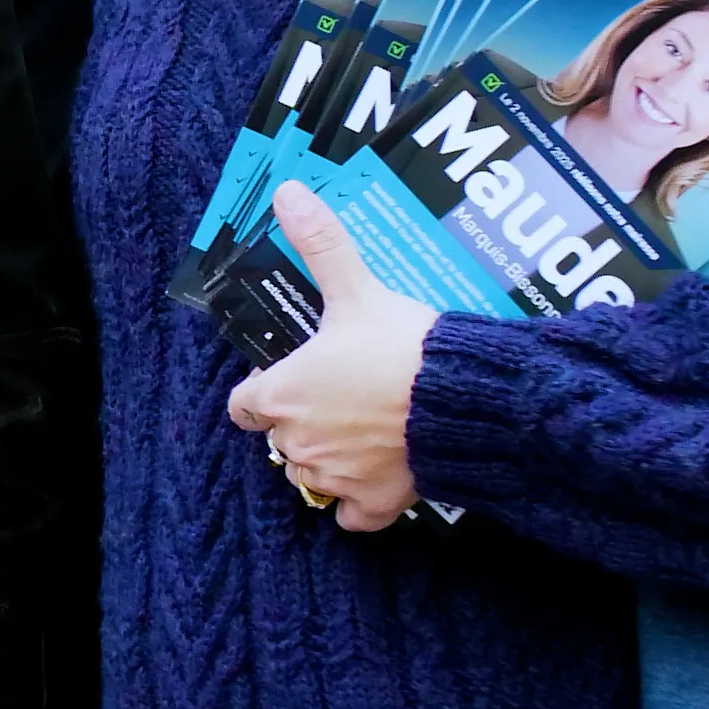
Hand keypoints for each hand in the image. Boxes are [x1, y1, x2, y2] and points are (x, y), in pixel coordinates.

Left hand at [222, 184, 436, 529]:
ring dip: (329, 459)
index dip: (262, 391)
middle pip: (280, 439)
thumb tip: (287, 190)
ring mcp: (335, 477)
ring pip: (313, 476)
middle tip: (340, 398)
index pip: (243, 406)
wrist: (465, 400)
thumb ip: (321, 244)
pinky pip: (351, 517)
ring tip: (363, 429)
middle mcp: (297, 442)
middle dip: (303, 422)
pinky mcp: (375, 503)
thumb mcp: (356, 290)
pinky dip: (359, 505)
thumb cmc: (403, 346)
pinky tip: (376, 479)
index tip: (291, 378)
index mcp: (281, 394)